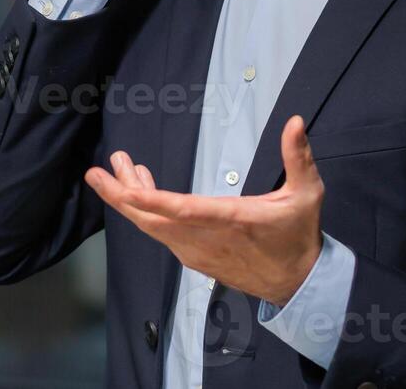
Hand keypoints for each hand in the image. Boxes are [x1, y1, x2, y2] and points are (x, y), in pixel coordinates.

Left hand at [84, 115, 323, 306]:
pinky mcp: (194, 257)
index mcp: (231, 219)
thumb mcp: (307, 193)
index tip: (123, 188)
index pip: (184, 210)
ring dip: (131, 198)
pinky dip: (146, 210)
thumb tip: (294, 121)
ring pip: (153, 226)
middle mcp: (207, 238)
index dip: (151, 199)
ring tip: (118, 166)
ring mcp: (197, 250)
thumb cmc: (298, 236)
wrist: (296, 284)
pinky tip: (141, 187)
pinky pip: (161, 233)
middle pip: (152, 220)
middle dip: (120, 195)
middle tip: (97, 172)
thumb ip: (298, 157)